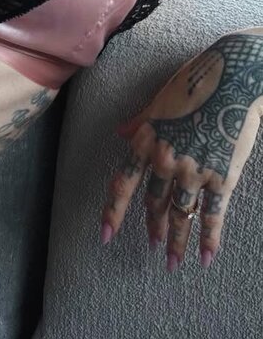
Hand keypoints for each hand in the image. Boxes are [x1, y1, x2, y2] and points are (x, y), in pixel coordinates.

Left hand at [100, 33, 262, 271]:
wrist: (232, 77)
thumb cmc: (193, 82)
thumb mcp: (158, 100)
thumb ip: (139, 121)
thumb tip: (120, 132)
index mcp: (147, 141)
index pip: (123, 183)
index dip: (113, 211)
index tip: (106, 235)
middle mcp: (166, 160)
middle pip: (155, 203)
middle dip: (153, 226)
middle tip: (153, 246)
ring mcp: (194, 171)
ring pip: (180, 214)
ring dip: (176, 239)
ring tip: (172, 261)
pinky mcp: (222, 177)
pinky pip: (213, 214)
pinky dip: (209, 238)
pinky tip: (206, 257)